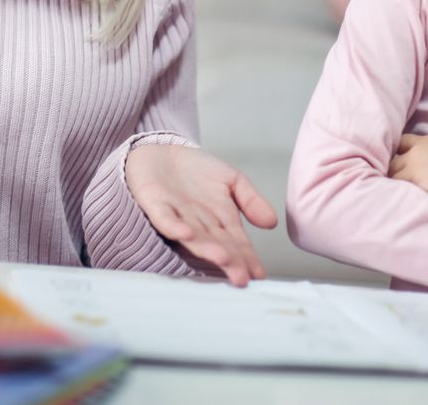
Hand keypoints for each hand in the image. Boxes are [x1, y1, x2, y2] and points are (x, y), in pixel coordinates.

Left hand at [125, 145, 277, 286]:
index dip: (247, 258)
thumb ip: (251, 200)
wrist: (162, 151)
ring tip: (222, 259)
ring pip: (194, 236)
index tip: (258, 274)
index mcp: (220, 220)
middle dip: (229, 260)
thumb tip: (271, 222)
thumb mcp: (233, 180)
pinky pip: (164, 218)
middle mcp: (199, 224)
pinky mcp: (155, 204)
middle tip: (241, 277)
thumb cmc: (195, 169)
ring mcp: (177, 215)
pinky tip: (186, 233)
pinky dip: (174, 226)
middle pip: (217, 244)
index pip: (237, 243)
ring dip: (207, 248)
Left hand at [388, 133, 427, 203]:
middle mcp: (416, 153)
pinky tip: (405, 204)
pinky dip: (402, 196)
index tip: (401, 165)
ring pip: (392, 178)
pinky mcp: (420, 185)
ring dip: (396, 187)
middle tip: (400, 187)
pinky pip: (401, 191)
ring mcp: (415, 169)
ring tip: (400, 198)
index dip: (399, 154)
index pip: (401, 143)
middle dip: (394, 173)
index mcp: (425, 142)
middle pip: (392, 163)